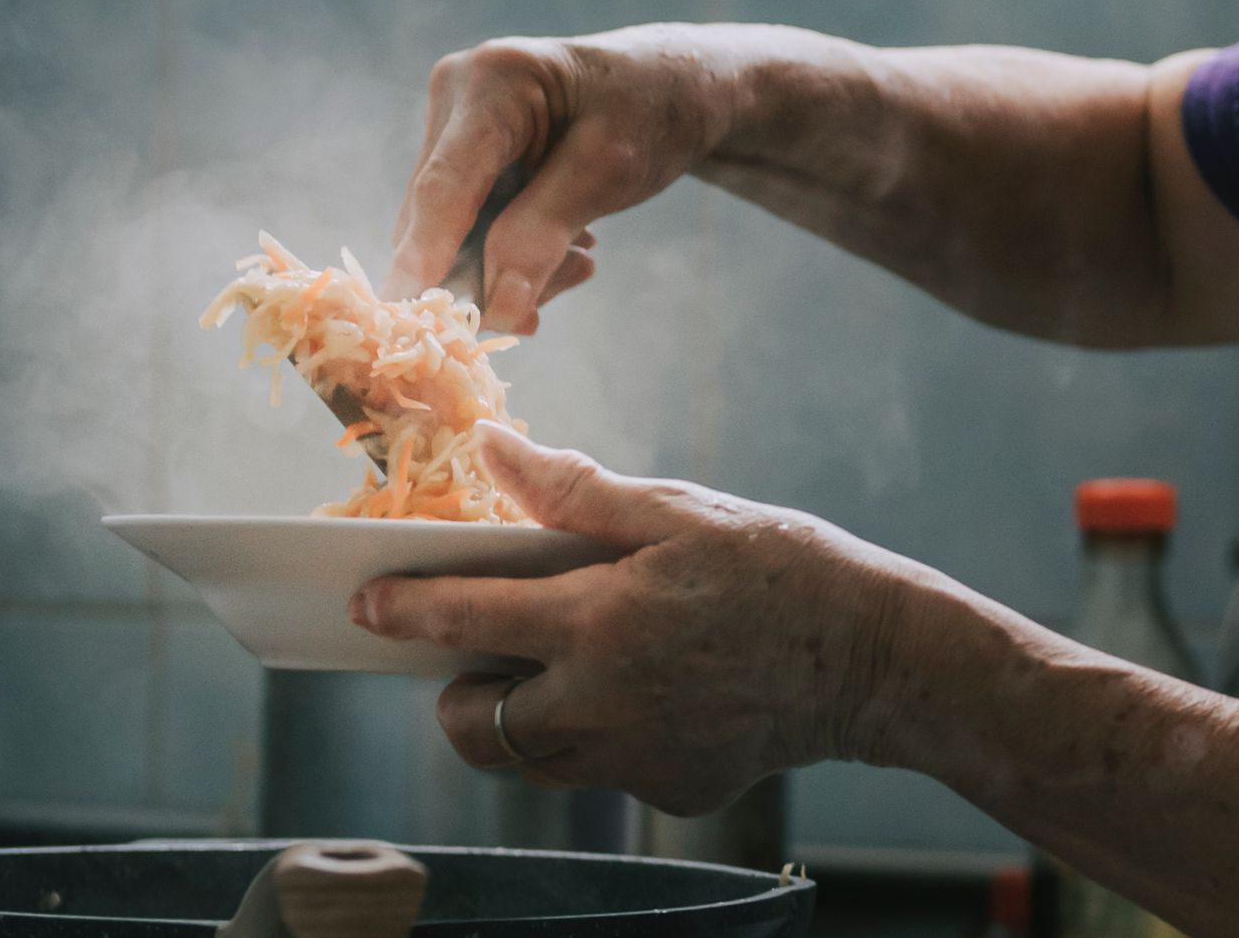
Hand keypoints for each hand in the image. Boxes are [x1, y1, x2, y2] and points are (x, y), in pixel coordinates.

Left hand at [349, 420, 905, 815]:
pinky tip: (656, 692)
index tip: (365, 604)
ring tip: (569, 667)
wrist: (874, 657)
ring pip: (526, 760)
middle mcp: (599, 705)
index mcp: (596, 621)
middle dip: (460, 688)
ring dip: (520, 718)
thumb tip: (493, 449)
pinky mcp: (669, 789)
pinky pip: (600, 772)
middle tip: (494, 646)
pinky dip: (601, 737)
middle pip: (470, 724)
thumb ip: (574, 490)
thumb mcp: (677, 511)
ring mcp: (632, 760)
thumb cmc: (779, 566)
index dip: (400, 610)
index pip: (460, 620)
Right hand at [382, 25, 739, 331]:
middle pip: (438, 214)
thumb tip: (495, 310)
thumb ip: (545, 235)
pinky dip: (514, 252)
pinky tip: (571, 249)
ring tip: (580, 263)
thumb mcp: (608, 173)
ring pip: (451, 231)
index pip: (446, 182)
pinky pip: (469, 227)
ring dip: (508, 267)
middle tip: (538, 316)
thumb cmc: (652, 112)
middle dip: (485, 273)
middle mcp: (456, 97)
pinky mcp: (466, 157)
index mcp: (491, 80)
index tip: (416, 313)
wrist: (674, 86)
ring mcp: (455, 127)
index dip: (429, 250)